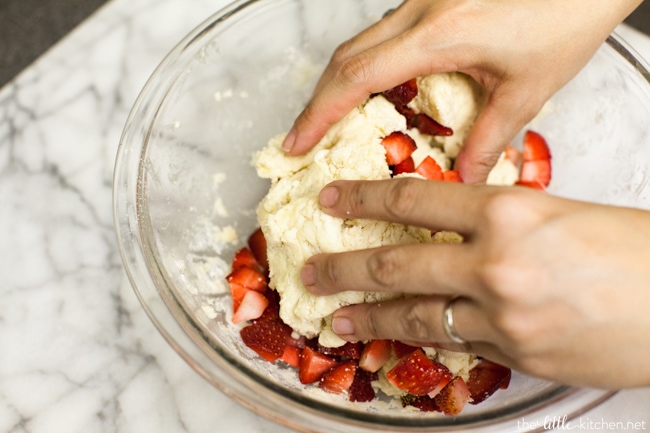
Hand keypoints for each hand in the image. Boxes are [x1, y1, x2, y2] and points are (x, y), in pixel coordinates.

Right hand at [283, 0, 641, 182]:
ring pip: (360, 43)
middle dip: (316, 102)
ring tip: (330, 123)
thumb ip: (490, 138)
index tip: (297, 143)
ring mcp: (423, 0)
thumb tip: (465, 177)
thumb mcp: (528, 88)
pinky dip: (367, 67)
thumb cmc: (568, 11)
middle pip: (344, 57)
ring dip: (339, 84)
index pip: (357, 77)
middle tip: (302, 139)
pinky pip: (383, 34)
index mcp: (440, 33)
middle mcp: (422, 9)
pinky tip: (374, 92)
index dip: (318, 113)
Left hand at [300, 178, 649, 387]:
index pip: (414, 198)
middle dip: (345, 266)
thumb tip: (452, 232)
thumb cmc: (634, 252)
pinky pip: (454, 343)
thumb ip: (498, 224)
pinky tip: (398, 339)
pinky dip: (422, 339)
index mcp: (510, 209)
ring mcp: (502, 314)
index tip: (333, 199)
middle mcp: (497, 261)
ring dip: (369, 317)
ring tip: (336, 318)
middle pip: (397, 260)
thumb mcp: (558, 214)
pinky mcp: (515, 354)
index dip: (364, 197)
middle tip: (311, 270)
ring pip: (414, 314)